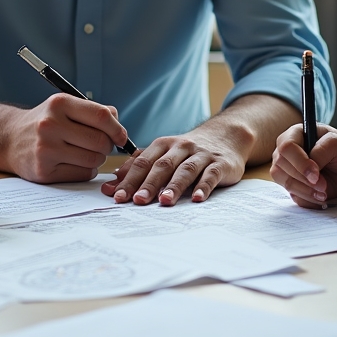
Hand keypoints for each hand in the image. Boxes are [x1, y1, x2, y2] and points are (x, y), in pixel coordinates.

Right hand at [3, 94, 129, 183]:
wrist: (10, 139)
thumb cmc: (45, 122)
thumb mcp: (64, 106)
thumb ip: (93, 111)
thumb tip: (118, 125)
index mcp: (59, 103)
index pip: (101, 116)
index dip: (117, 129)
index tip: (121, 137)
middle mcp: (50, 125)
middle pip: (100, 141)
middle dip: (106, 146)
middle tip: (100, 145)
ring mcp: (46, 149)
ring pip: (93, 160)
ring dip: (96, 159)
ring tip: (84, 153)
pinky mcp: (43, 171)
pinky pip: (82, 174)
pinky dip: (85, 171)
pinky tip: (74, 163)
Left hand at [100, 133, 246, 205]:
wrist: (225, 135)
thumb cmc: (187, 151)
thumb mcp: (163, 153)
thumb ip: (139, 167)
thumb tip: (111, 184)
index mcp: (163, 144)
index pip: (143, 162)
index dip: (129, 179)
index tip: (117, 196)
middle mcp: (181, 147)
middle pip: (162, 165)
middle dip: (149, 184)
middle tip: (137, 201)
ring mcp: (201, 154)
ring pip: (186, 170)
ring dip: (174, 186)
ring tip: (165, 201)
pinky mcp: (220, 164)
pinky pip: (211, 174)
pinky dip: (204, 186)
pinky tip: (197, 198)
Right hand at [270, 122, 336, 207]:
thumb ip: (322, 150)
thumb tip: (310, 166)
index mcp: (295, 135)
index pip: (286, 148)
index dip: (299, 162)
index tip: (316, 174)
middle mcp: (287, 152)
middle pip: (281, 167)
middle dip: (304, 180)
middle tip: (323, 185)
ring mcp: (287, 170)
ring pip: (285, 183)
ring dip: (306, 191)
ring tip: (324, 193)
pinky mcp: (293, 186)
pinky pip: (294, 197)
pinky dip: (309, 200)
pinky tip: (321, 196)